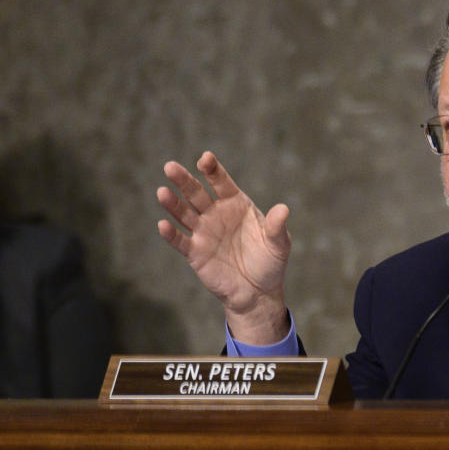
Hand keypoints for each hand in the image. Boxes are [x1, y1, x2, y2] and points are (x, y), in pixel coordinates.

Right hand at [157, 151, 291, 343]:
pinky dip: (171, 234)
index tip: (205, 158)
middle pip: (196, 193)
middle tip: (170, 167)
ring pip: (184, 213)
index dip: (212, 170)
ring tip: (162, 192)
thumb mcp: (279, 244)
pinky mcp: (195, 252)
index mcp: (236, 204)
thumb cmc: (270, 262)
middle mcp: (216, 214)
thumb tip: (284, 209)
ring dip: (173, 204)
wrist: (258, 291)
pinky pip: (180, 241)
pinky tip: (164, 225)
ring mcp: (204, 232)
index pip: (221, 182)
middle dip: (184, 180)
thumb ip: (277, 226)